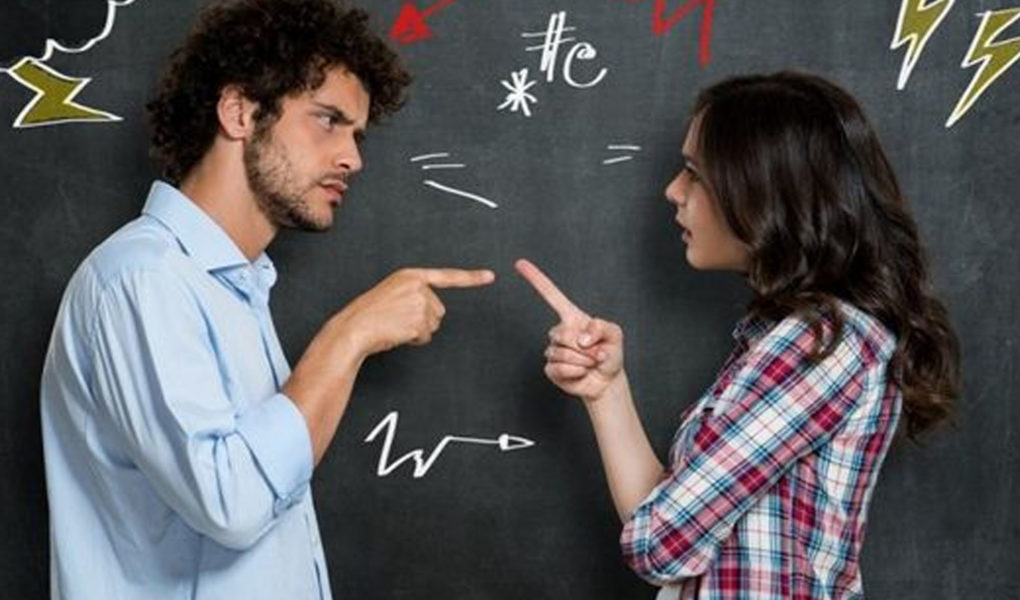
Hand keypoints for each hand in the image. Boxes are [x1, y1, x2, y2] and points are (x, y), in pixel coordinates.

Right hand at [334, 267, 494, 356]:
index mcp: (410, 275)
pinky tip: (397, 334)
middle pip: (438, 310)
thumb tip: (432, 313)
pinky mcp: (419, 321)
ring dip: (418, 330)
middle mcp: (418, 287)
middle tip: (397, 320)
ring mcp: (420, 303)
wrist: (354, 328)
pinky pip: (426, 336)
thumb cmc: (368, 314)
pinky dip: (414, 340)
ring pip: (433, 324)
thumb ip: (413, 295)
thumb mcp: (391, 294)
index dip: (471, 278)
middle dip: (422, 319)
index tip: (490, 276)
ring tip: (395, 326)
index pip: (447, 276)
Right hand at [515, 258, 623, 400]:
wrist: (607, 381)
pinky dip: (575, 371)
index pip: (551, 295)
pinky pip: (558, 368)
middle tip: (597, 354)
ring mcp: (553, 350)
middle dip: (584, 347)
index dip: (536, 279)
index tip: (520, 263)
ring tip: (591, 363)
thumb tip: (580, 337)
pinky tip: (582, 372)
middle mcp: (559, 331)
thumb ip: (601, 327)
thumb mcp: (615, 334)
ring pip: (561, 353)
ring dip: (583, 361)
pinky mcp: (551, 369)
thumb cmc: (610, 353)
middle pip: (561, 333)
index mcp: (571, 317)